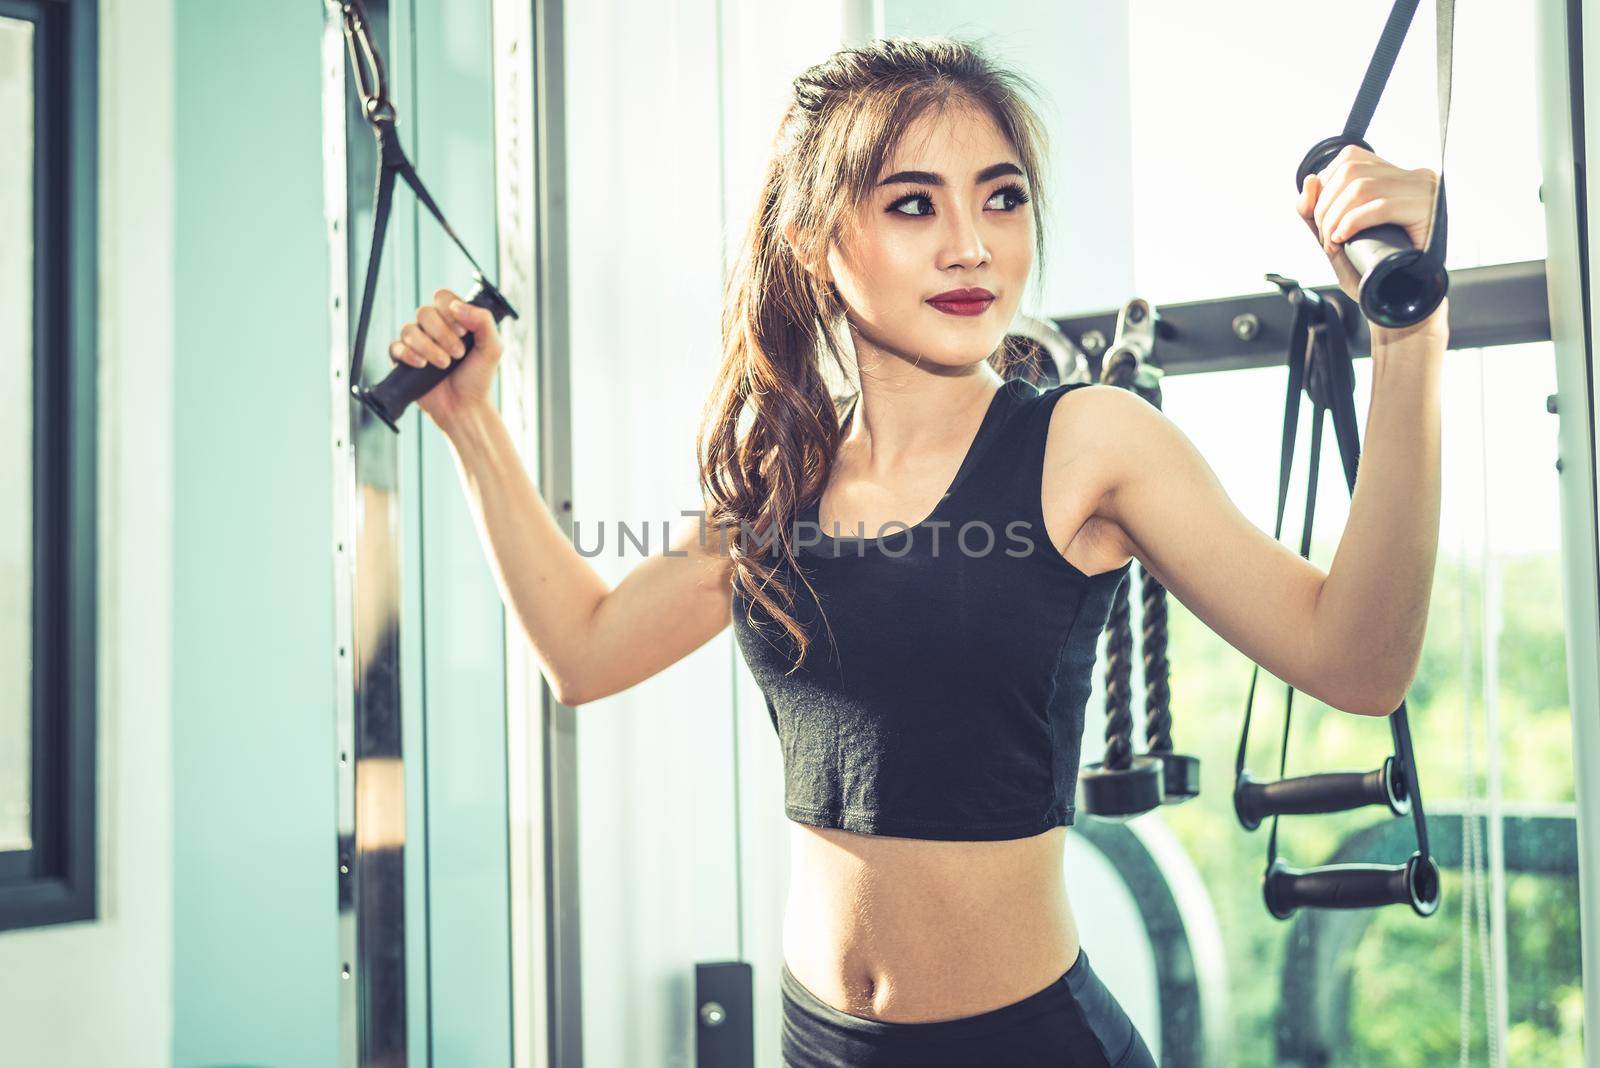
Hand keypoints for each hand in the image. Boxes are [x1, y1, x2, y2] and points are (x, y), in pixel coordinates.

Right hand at [385, 287, 504, 428]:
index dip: (450, 310)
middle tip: (458, 354)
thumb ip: (483, 321)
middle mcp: (433, 328)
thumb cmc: (478, 378)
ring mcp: (417, 343)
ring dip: (428, 346)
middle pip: (424, 312)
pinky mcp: (403, 360)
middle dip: (442, 333)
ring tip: (444, 364)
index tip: (464, 332)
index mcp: (453, 320)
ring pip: (409, 329)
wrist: (465, 407)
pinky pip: (395, 346)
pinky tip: (422, 365)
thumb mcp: (492, 348)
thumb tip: (457, 306)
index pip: (443, 297)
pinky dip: (408, 354)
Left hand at [1296, 144, 1447, 337]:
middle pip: (1351, 171)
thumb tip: (1309, 181)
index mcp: (1397, 175)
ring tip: (1334, 240)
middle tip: (1326, 237)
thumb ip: (1317, 211)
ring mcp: (1424, 190)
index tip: (1323, 220)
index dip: (1325, 188)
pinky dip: (1353, 221)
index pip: (1349, 160)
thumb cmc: (1372, 270)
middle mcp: (1414, 176)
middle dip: (1326, 206)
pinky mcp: (1428, 210)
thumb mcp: (1337, 236)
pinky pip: (1381, 205)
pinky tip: (1344, 238)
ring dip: (1336, 216)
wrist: (1402, 302)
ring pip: (1362, 187)